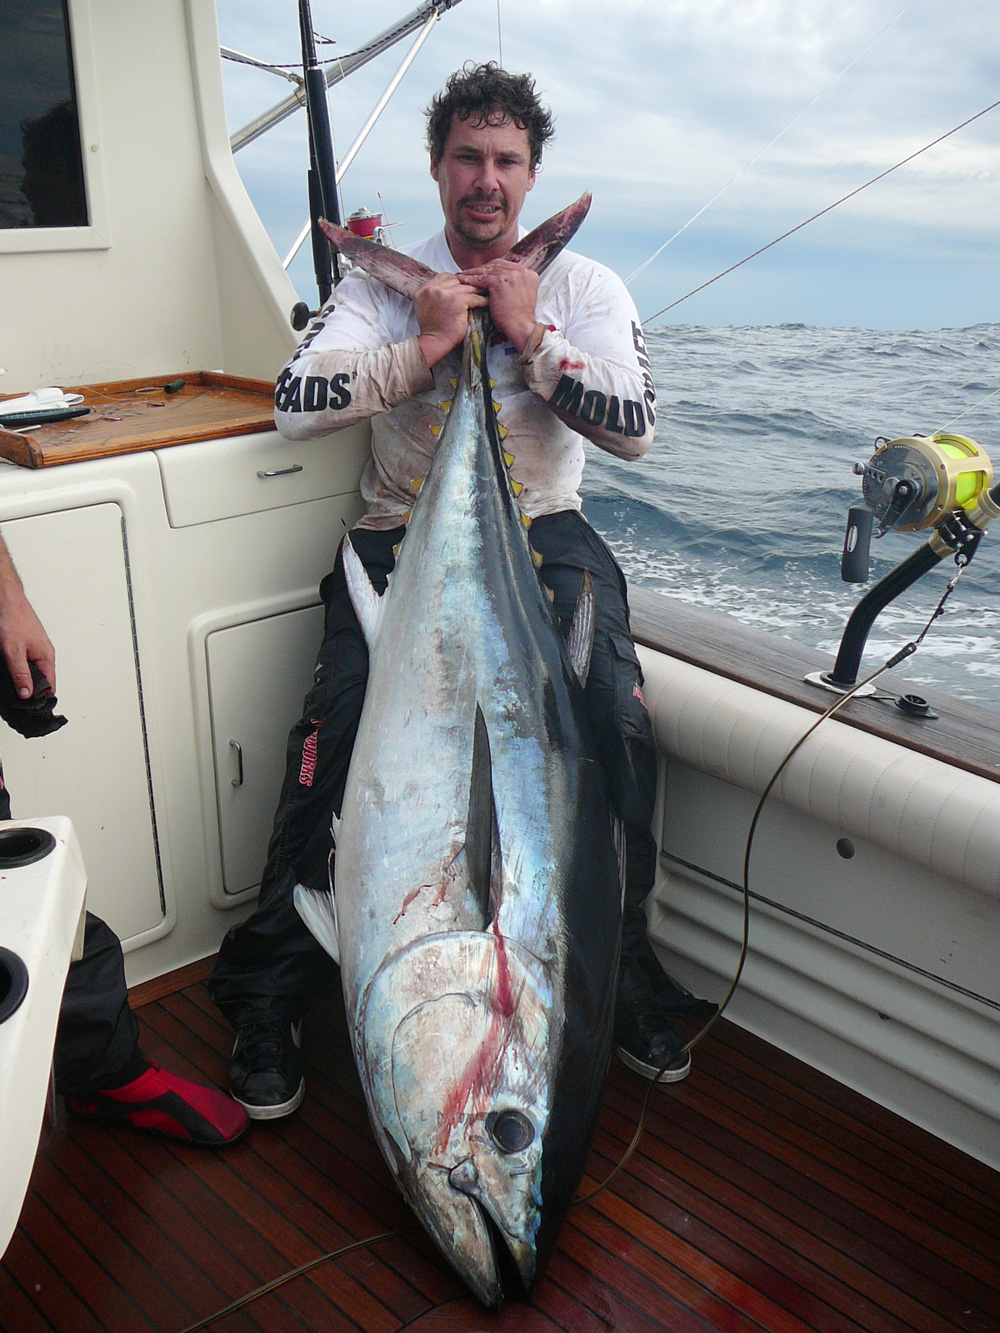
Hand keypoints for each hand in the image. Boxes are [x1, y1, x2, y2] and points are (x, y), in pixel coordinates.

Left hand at [0, 541, 54, 695]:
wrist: (5, 599)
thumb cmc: (13, 619)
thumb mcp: (14, 651)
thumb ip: (21, 674)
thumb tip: (27, 694)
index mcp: (46, 657)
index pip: (50, 686)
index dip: (41, 699)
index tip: (30, 707)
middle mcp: (42, 653)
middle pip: (40, 680)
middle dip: (29, 690)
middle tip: (17, 699)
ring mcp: (33, 648)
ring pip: (31, 671)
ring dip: (22, 679)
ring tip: (12, 686)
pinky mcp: (24, 644)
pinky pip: (23, 662)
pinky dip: (16, 669)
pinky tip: (9, 670)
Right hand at [414, 272, 488, 367]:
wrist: (435, 341)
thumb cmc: (433, 329)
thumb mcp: (427, 307)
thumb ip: (435, 295)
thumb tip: (449, 289)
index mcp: (424, 289)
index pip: (443, 276)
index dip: (455, 280)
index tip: (464, 285)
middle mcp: (432, 288)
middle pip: (456, 280)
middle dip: (469, 283)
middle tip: (481, 285)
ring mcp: (445, 293)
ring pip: (466, 287)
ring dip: (478, 289)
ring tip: (487, 291)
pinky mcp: (457, 300)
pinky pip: (474, 297)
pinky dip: (483, 300)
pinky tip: (488, 301)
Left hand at [457, 261, 538, 353]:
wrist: (521, 327)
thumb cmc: (519, 317)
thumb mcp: (521, 295)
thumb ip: (514, 285)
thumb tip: (502, 282)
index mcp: (527, 273)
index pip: (505, 265)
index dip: (492, 268)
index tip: (481, 271)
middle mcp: (521, 271)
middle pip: (496, 265)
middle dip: (481, 269)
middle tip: (469, 272)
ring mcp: (510, 275)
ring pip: (487, 271)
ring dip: (472, 273)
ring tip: (462, 276)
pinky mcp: (499, 282)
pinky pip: (481, 278)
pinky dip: (470, 279)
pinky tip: (462, 280)